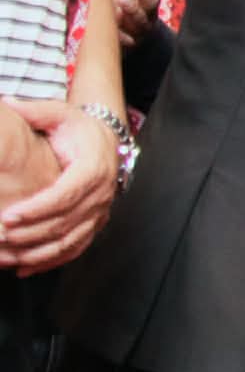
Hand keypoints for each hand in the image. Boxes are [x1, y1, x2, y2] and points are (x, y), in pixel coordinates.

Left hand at [0, 99, 118, 273]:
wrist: (107, 140)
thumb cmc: (79, 128)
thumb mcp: (60, 114)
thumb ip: (33, 110)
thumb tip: (6, 104)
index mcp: (93, 167)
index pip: (65, 195)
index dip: (37, 209)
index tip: (8, 217)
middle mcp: (101, 193)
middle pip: (65, 222)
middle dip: (29, 234)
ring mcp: (100, 211)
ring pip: (70, 241)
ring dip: (37, 253)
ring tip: (7, 256)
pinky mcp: (94, 223)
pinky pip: (75, 248)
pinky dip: (50, 261)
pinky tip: (24, 268)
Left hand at [106, 0, 166, 50]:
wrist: (137, 37)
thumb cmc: (133, 3)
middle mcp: (149, 11)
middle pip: (150, 0)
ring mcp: (141, 28)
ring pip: (140, 19)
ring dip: (132, 9)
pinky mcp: (130, 43)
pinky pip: (126, 40)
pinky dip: (122, 35)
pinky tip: (116, 29)